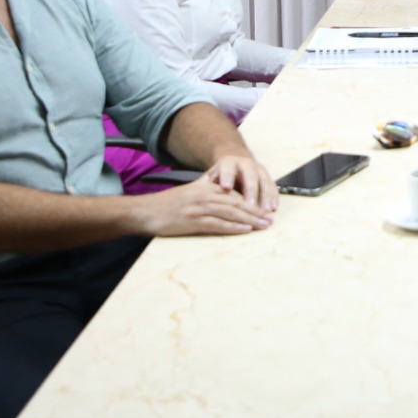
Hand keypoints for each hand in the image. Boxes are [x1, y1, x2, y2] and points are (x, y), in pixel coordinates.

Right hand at [135, 176, 276, 236]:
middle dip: (256, 211)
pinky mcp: (193, 221)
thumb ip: (208, 191)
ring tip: (264, 225)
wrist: (146, 211)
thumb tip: (226, 195)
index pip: (235, 193)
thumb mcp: (190, 192)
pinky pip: (218, 224)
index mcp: (206, 187)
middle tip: (270, 218)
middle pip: (237, 202)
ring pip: (231, 212)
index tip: (264, 208)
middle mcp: (205, 195)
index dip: (252, 201)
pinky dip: (233, 227)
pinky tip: (245, 230)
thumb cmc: (168, 204)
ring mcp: (199, 208)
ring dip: (250, 219)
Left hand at [203, 151, 278, 211]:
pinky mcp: (266, 176)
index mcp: (228, 163)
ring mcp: (258, 169)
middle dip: (251, 190)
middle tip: (250, 204)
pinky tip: (274, 208)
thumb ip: (207, 185)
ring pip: (264, 181)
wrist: (235, 162)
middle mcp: (245, 164)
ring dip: (266, 196)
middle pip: (250, 176)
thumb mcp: (210, 177)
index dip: (227, 178)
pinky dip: (274, 197)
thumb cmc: (219, 176)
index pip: (227, 169)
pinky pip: (272, 186)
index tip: (226, 188)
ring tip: (266, 210)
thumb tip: (198, 195)